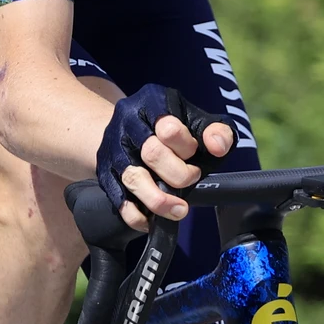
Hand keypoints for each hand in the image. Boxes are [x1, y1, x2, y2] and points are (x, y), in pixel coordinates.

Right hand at [96, 84, 236, 231]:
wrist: (125, 129)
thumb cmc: (170, 128)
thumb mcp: (194, 119)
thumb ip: (216, 130)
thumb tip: (218, 146)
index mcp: (151, 103)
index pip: (170, 127)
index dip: (187, 147)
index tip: (194, 153)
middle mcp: (127, 123)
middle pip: (152, 153)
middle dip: (178, 174)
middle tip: (191, 178)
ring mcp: (113, 149)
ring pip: (133, 178)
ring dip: (159, 200)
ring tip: (179, 210)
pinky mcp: (104, 173)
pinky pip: (118, 199)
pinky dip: (137, 215)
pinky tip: (152, 220)